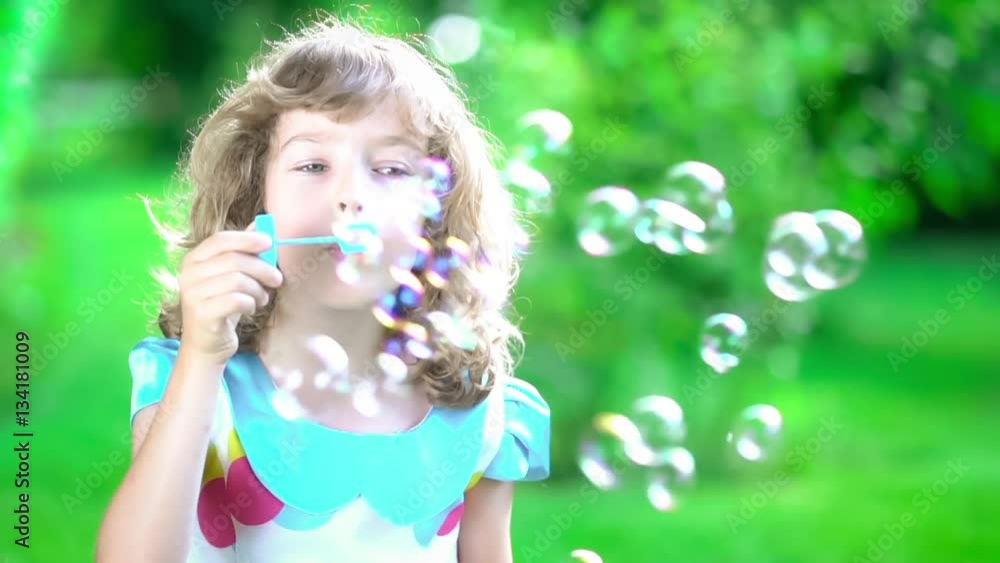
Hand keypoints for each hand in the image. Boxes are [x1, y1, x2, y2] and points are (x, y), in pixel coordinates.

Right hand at [177, 222, 282, 365]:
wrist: (206, 345)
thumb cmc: (222, 306)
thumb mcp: (231, 277)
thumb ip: (242, 251)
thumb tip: (261, 224)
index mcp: (193, 260)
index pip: (220, 239)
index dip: (247, 239)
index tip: (270, 243)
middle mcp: (188, 275)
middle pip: (234, 260)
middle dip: (262, 268)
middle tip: (277, 279)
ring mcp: (192, 294)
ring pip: (238, 280)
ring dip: (258, 290)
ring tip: (262, 298)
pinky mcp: (202, 314)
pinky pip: (237, 300)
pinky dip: (251, 303)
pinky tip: (251, 308)